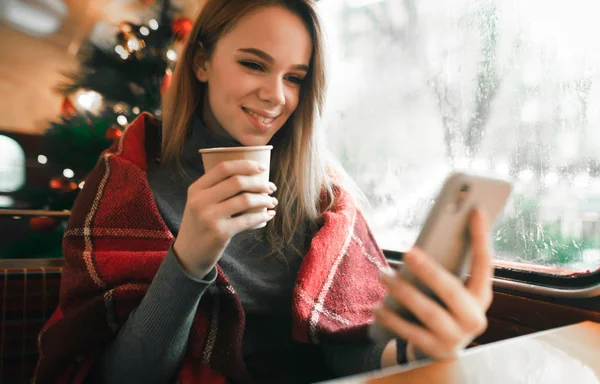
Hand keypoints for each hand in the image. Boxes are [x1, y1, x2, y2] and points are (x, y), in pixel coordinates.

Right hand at [173, 160, 276, 278]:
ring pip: (245, 200)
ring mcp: (209, 217)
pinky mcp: (220, 233)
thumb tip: (252, 177)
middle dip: (259, 183)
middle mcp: (200, 201)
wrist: (188, 253)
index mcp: (196, 189)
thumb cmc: (200, 224)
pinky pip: (247, 220)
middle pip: (237, 182)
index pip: (224, 168)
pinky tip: (268, 215)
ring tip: (272, 202)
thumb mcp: (199, 203)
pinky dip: (262, 216)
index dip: (246, 165)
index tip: (262, 168)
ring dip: (264, 200)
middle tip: (271, 188)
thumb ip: (216, 189)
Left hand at [373, 209, 492, 360]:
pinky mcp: (434, 349)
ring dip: (403, 291)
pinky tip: (377, 307)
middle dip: (429, 270)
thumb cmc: (444, 307)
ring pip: (427, 312)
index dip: (481, 237)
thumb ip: (446, 268)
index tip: (475, 210)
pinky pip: (409, 332)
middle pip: (451, 290)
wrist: (442, 351)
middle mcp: (474, 318)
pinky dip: (391, 318)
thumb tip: (427, 238)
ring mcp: (455, 337)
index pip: (484, 264)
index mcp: (481, 296)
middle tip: (408, 251)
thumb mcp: (451, 290)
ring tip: (383, 274)